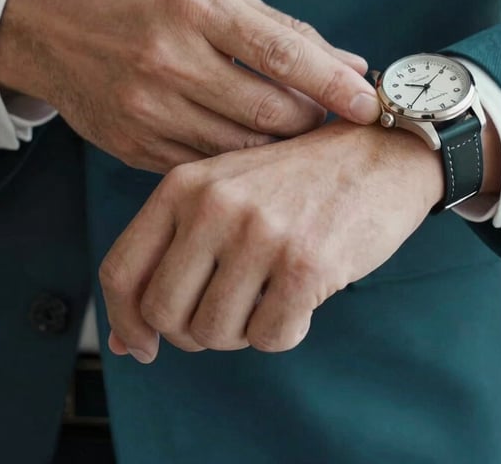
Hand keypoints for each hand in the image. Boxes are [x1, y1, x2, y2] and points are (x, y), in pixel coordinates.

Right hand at [0, 0, 378, 172]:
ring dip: (278, 145)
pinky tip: (249, 145)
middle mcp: (170, 60)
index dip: (335, 84)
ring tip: (292, 132)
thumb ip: (281, 30)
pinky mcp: (135, 145)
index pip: (283, 55)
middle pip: (269, 111)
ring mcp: (148, 108)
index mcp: (196, 9)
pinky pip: (207, 164)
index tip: (371, 104)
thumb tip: (351, 64)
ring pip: (242, 147)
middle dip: (310, 121)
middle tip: (328, 118)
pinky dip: (239, 159)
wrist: (47, 25)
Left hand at [99, 120, 447, 361]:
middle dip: (192, 332)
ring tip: (269, 296)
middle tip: (229, 314)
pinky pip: (270, 339)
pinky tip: (302, 299)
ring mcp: (260, 233)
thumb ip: (174, 256)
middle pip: (164, 314)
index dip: (125, 320)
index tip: (144, 345)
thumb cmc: (297, 182)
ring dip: (242, 332)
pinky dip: (285, 331)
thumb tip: (125, 346)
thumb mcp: (226, 194)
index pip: (120, 270)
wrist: (379, 154)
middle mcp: (214, 205)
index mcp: (184, 185)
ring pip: (215, 333)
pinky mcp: (305, 264)